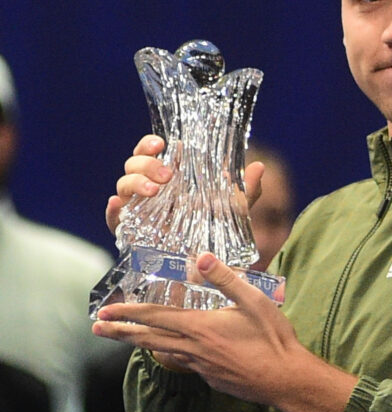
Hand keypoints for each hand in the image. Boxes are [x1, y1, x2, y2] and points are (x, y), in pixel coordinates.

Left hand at [92, 253, 357, 411]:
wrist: (287, 379)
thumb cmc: (273, 338)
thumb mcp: (254, 300)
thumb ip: (225, 279)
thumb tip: (199, 258)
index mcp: (200, 328)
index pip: (155, 318)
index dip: (128, 313)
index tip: (106, 311)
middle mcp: (194, 350)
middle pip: (148, 339)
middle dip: (120, 332)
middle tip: (97, 328)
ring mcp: (202, 367)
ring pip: (164, 352)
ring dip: (141, 343)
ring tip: (125, 337)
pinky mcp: (212, 378)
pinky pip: (186, 362)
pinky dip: (171, 353)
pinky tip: (176, 349)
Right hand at [105, 136, 264, 234]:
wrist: (204, 269)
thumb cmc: (217, 232)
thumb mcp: (235, 212)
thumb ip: (247, 192)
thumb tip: (259, 167)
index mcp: (169, 176)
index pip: (150, 151)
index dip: (149, 143)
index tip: (162, 143)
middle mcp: (149, 189)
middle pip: (133, 165)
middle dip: (146, 164)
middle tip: (166, 175)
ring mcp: (137, 210)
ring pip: (122, 186)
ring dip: (134, 182)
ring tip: (154, 190)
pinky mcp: (129, 232)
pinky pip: (112, 219)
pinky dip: (111, 210)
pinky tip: (116, 205)